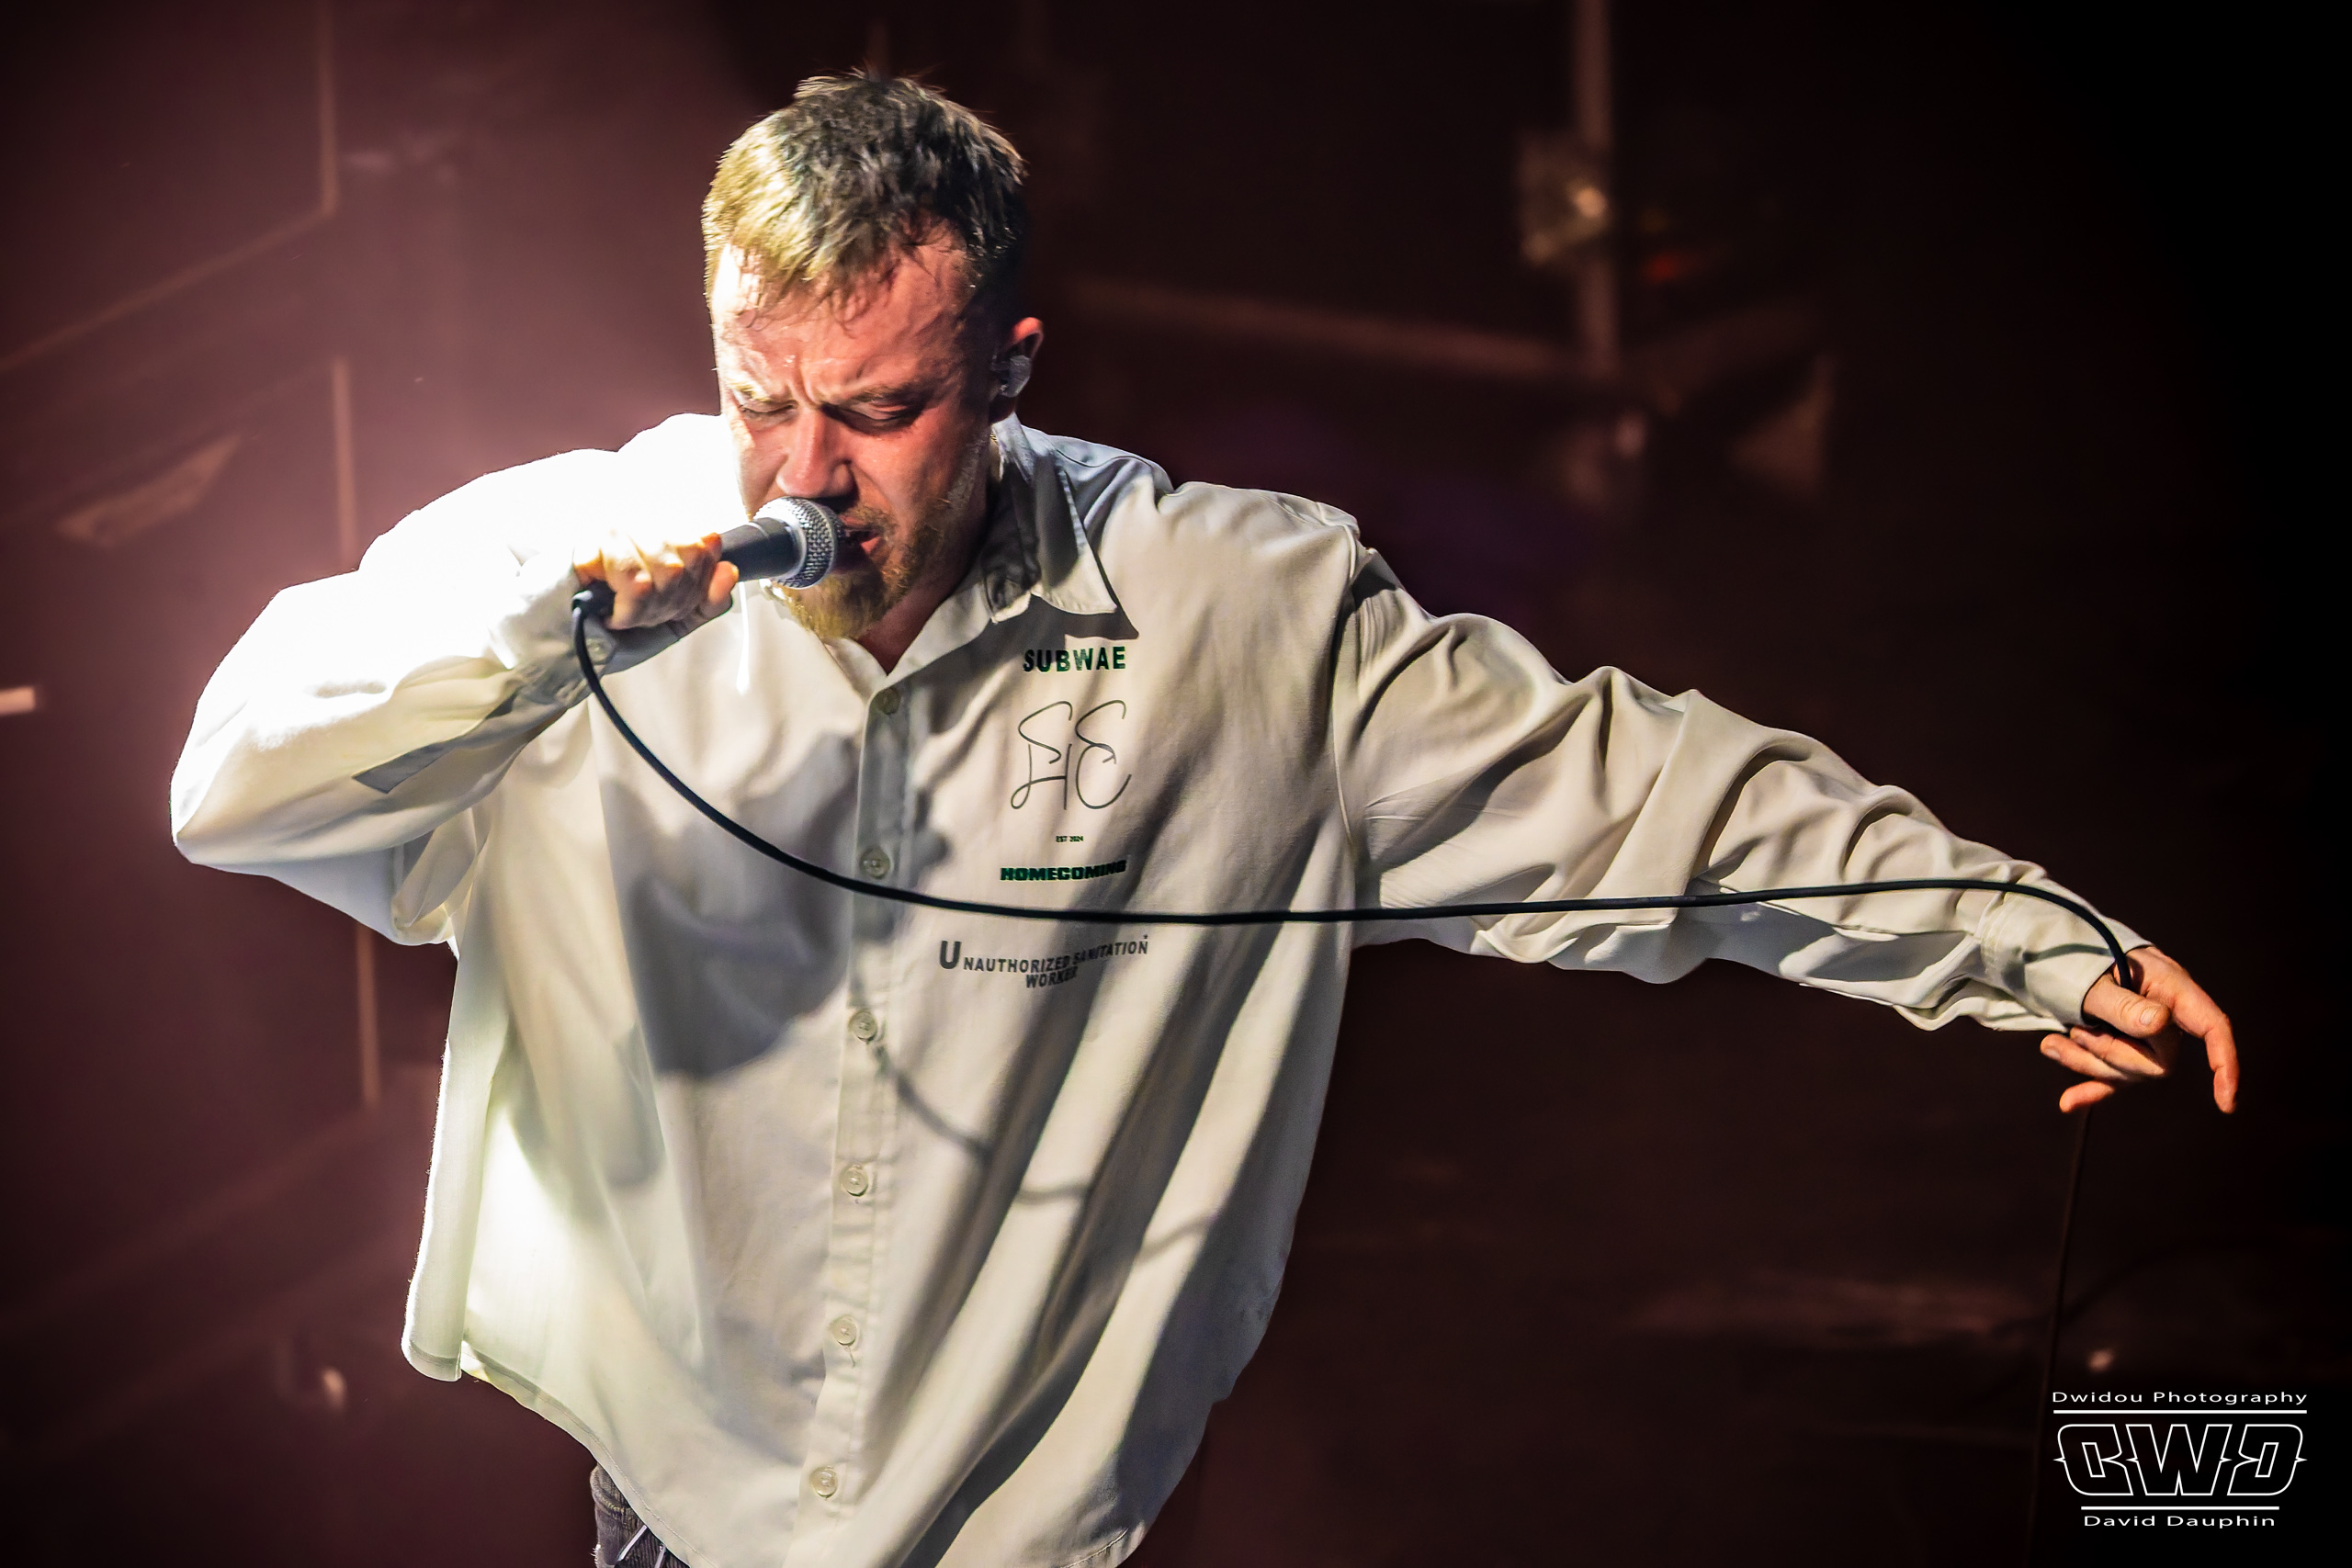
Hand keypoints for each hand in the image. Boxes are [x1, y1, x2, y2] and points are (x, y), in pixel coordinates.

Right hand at [573, 529, 738, 633]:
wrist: (563, 644)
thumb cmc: (617, 628)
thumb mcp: (677, 619)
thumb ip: (709, 598)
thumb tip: (729, 569)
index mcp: (662, 536)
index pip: (702, 550)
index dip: (692, 589)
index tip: (671, 607)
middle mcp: (639, 525)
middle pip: (684, 564)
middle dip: (667, 605)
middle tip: (643, 616)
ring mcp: (612, 533)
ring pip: (662, 573)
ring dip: (646, 611)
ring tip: (625, 616)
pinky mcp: (588, 549)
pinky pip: (633, 583)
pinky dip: (626, 613)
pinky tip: (610, 615)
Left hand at [2041, 945, 2237, 1114]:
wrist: (2049, 950)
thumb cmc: (2075, 957)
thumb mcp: (2093, 979)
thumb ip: (2124, 1004)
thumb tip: (2160, 1023)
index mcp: (2169, 987)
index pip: (2211, 1027)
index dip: (2224, 1063)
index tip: (2225, 1103)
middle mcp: (2162, 1012)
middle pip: (2158, 1061)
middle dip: (2111, 1054)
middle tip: (2077, 1031)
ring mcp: (2140, 1033)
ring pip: (2130, 1072)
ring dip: (2088, 1061)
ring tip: (2054, 1040)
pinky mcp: (2116, 1046)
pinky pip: (2111, 1078)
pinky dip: (2090, 1089)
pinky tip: (2068, 1103)